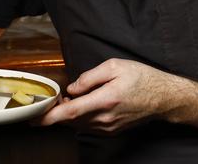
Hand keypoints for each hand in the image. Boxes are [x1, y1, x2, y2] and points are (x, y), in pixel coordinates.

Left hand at [38, 58, 176, 132]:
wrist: (164, 98)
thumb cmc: (142, 78)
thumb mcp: (115, 66)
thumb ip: (90, 77)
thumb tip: (72, 88)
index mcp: (104, 100)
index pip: (69, 113)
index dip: (48, 117)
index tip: (33, 119)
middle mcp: (105, 118)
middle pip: (71, 121)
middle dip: (57, 112)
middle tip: (53, 99)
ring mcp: (109, 128)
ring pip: (79, 124)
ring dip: (69, 115)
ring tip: (69, 100)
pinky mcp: (112, 131)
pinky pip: (89, 126)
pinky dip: (81, 118)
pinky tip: (84, 105)